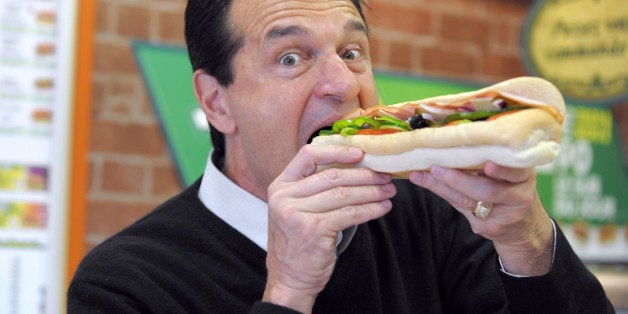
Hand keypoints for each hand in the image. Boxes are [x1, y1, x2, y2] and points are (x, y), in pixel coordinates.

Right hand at [263, 145, 395, 311]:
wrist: (290, 280)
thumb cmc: (298, 244)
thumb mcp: (296, 210)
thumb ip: (314, 189)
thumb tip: (356, 169)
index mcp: (280, 186)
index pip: (308, 155)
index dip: (337, 151)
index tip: (361, 153)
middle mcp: (285, 197)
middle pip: (333, 175)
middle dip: (364, 175)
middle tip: (385, 176)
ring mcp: (297, 213)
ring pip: (344, 194)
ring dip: (372, 192)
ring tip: (389, 192)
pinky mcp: (314, 229)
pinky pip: (350, 213)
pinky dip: (370, 209)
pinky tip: (382, 208)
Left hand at [409, 162, 553, 275]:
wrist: (525, 226)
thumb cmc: (510, 189)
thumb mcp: (511, 174)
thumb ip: (490, 161)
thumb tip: (451, 141)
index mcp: (524, 174)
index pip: (516, 172)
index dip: (501, 170)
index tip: (487, 165)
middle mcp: (519, 195)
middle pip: (487, 190)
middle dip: (458, 179)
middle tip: (436, 168)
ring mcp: (504, 215)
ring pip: (470, 200)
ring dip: (443, 186)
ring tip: (424, 174)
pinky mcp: (491, 227)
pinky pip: (462, 209)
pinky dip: (442, 193)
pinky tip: (426, 182)